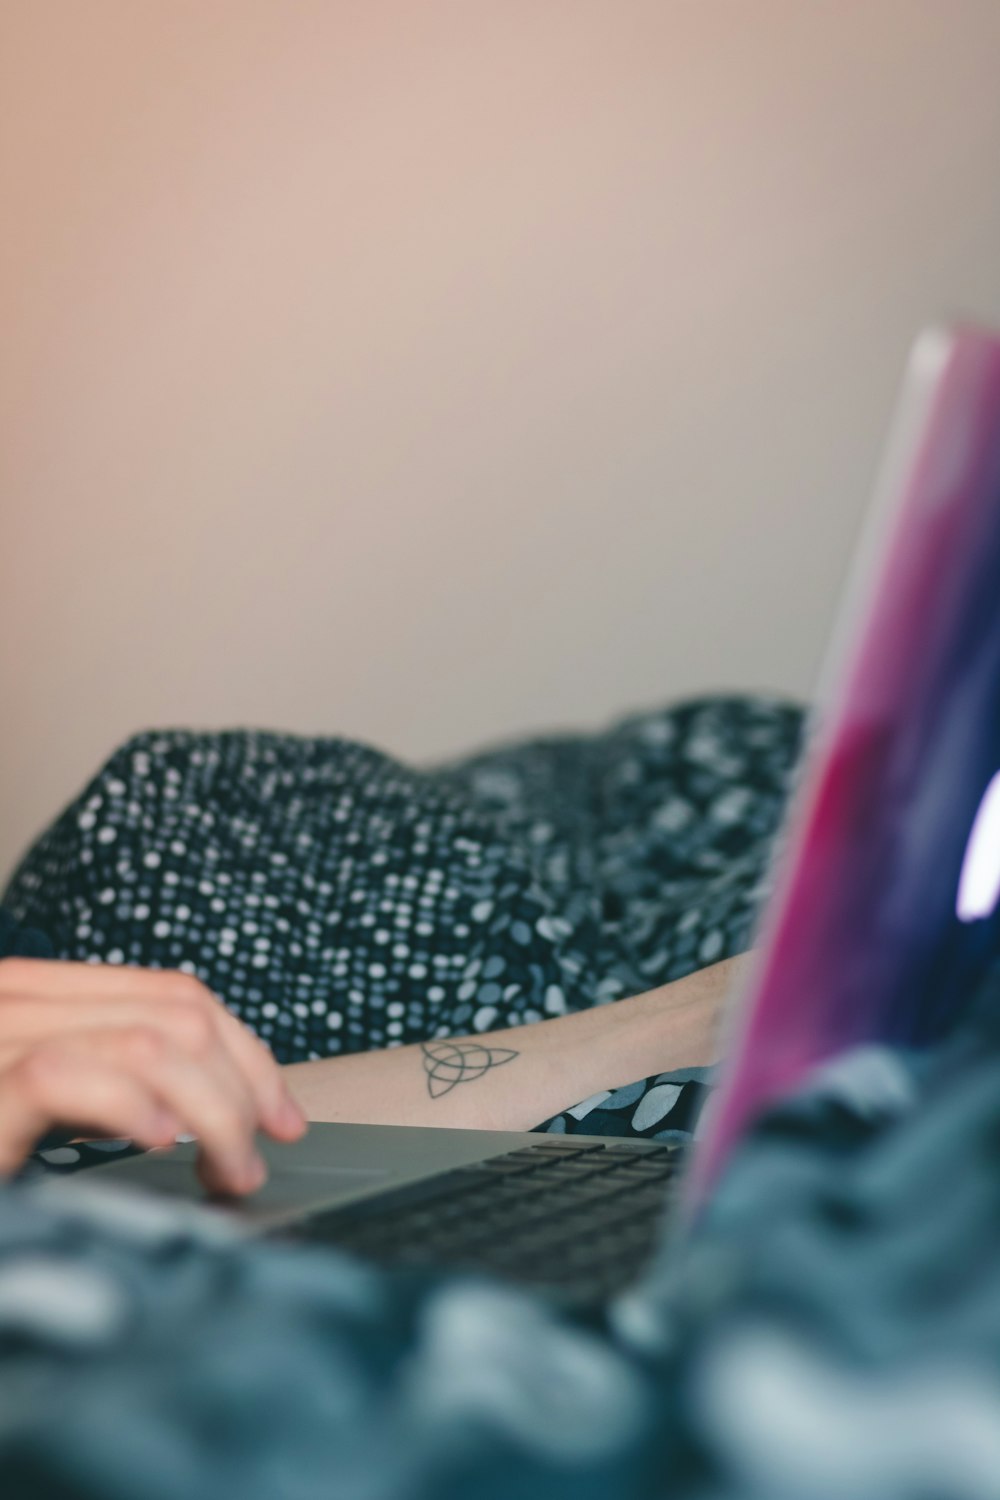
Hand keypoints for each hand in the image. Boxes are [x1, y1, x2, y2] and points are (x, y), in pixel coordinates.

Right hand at [0, 958, 306, 1193]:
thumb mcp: (41, 1105)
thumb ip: (104, 1083)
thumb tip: (191, 1114)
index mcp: (41, 992)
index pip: (177, 996)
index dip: (246, 1055)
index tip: (282, 1118)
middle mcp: (20, 997)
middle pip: (180, 1017)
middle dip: (241, 1093)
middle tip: (250, 1165)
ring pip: (147, 1044)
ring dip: (210, 1115)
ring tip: (225, 1173)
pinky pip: (64, 1077)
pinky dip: (127, 1107)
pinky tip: (157, 1144)